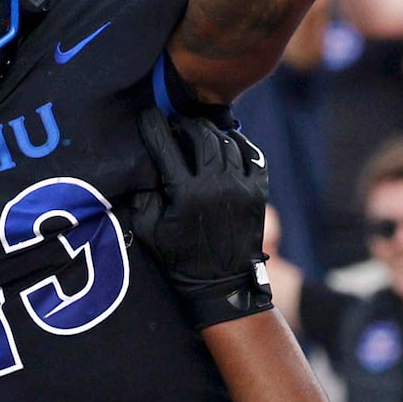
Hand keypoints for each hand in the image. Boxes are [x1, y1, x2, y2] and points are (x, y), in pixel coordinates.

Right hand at [130, 108, 270, 328]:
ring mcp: (242, 187)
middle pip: (201, 135)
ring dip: (210, 134)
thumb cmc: (179, 259)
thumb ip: (143, 196)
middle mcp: (216, 185)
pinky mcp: (259, 192)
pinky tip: (227, 145)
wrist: (221, 285)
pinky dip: (238, 144)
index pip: (166, 146)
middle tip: (176, 126)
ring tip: (198, 136)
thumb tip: (145, 165)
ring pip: (226, 142)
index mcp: (186, 194)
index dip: (154, 126)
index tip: (147, 116)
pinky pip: (252, 154)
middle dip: (185, 124)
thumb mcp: (149, 231)